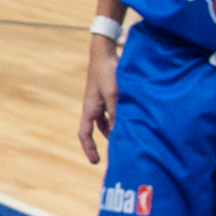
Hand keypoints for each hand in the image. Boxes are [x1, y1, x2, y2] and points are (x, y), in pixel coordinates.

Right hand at [78, 37, 117, 163]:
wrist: (104, 52)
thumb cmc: (107, 72)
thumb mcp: (113, 95)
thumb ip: (116, 114)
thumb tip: (118, 133)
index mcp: (89, 109)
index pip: (84, 134)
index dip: (89, 149)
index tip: (96, 162)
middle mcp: (92, 108)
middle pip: (95, 130)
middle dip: (103, 143)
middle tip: (115, 154)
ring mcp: (99, 101)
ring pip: (104, 122)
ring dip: (112, 131)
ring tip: (125, 139)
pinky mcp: (106, 95)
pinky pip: (111, 112)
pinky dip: (118, 119)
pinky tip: (130, 121)